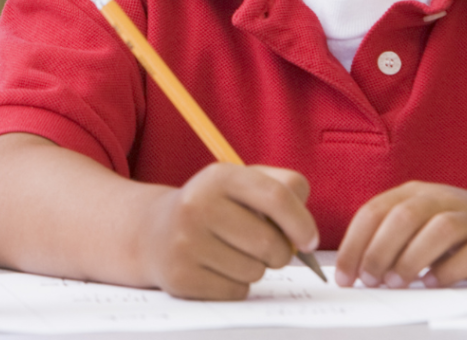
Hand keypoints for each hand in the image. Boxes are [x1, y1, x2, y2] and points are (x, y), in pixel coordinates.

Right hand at [141, 163, 318, 299]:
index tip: (311, 240)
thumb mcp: (243, 182)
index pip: (276, 197)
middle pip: (270, 242)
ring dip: (257, 267)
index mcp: (221, 176)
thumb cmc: (215, 205)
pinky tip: (221, 268)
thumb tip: (307, 233)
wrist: (155, 231)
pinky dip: (238, 284)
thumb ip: (284, 189)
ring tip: (237, 252)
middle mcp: (199, 206)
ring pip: (255, 271)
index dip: (301, 222)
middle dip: (281, 251)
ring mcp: (186, 243)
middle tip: (272, 248)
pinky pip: (236, 291)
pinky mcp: (180, 277)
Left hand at [334, 181, 466, 289]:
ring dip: (412, 258)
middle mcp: (441, 199)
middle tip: (370, 280)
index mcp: (416, 193)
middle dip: (380, 251)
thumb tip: (355, 270)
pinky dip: (451, 269)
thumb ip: (391, 239)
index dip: (355, 243)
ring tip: (398, 283)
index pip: (376, 210)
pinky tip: (436, 282)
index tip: (344, 275)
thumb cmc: (459, 230)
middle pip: (404, 216)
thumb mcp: (421, 224)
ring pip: (439, 228)